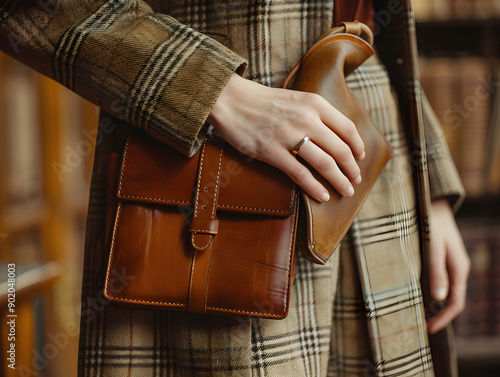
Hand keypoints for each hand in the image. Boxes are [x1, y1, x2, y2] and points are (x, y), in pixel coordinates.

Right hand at [207, 73, 364, 201]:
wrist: (231, 100)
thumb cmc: (264, 101)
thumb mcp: (297, 98)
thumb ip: (316, 113)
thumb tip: (336, 136)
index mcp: (314, 103)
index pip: (347, 128)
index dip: (358, 147)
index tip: (360, 158)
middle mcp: (306, 119)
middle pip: (340, 150)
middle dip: (352, 169)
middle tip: (355, 181)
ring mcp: (288, 136)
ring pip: (325, 164)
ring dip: (340, 181)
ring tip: (346, 191)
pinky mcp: (272, 152)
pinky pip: (301, 175)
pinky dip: (315, 188)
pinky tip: (323, 196)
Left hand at [426, 199, 469, 333]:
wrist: (432, 202)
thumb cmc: (431, 222)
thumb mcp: (433, 246)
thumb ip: (436, 271)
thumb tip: (439, 298)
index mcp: (459, 267)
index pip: (456, 302)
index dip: (443, 319)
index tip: (429, 329)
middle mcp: (457, 268)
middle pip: (452, 300)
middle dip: (438, 315)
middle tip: (420, 326)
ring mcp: (450, 263)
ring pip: (445, 291)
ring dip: (434, 305)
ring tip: (417, 314)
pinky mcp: (441, 258)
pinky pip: (439, 281)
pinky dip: (430, 292)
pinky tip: (416, 294)